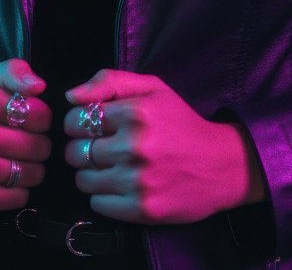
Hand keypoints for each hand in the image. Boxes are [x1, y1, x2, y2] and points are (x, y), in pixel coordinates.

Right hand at [0, 58, 51, 211]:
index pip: (36, 113)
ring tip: (22, 163)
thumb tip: (39, 86)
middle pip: (36, 146)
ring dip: (33, 170)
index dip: (42, 119)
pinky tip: (10, 182)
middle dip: (40, 146)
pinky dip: (20, 192)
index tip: (33, 121)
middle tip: (30, 145)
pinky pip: (15, 198)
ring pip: (29, 173)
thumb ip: (13, 71)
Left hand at [63, 69, 263, 223]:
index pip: (77, 119)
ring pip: (83, 180)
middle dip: (82, 149)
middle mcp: (135, 146)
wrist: (221, 164)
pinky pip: (97, 204)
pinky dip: (103, 196)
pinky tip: (121, 185)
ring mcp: (138, 180)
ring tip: (112, 167)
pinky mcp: (143, 209)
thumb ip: (109, 82)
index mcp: (136, 112)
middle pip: (76, 152)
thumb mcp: (152, 88)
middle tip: (101, 149)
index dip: (78, 123)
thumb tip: (70, 96)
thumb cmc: (181, 123)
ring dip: (91, 174)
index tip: (91, 127)